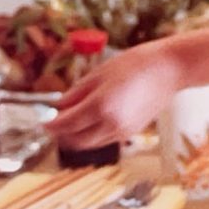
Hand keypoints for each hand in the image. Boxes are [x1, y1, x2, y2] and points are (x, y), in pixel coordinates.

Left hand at [44, 41, 183, 148]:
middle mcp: (111, 125)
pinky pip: (104, 140)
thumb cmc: (133, 65)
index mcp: (101, 107)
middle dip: (60, 134)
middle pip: (76, 141)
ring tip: (67, 121)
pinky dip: (90, 135)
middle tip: (51, 123)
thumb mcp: (97, 75)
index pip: (67, 124)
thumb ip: (76, 94)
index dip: (50, 125)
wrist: (167, 70)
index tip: (41, 121)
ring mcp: (123, 132)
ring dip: (75, 137)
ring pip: (90, 144)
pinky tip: (86, 122)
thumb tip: (58, 107)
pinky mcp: (131, 133)